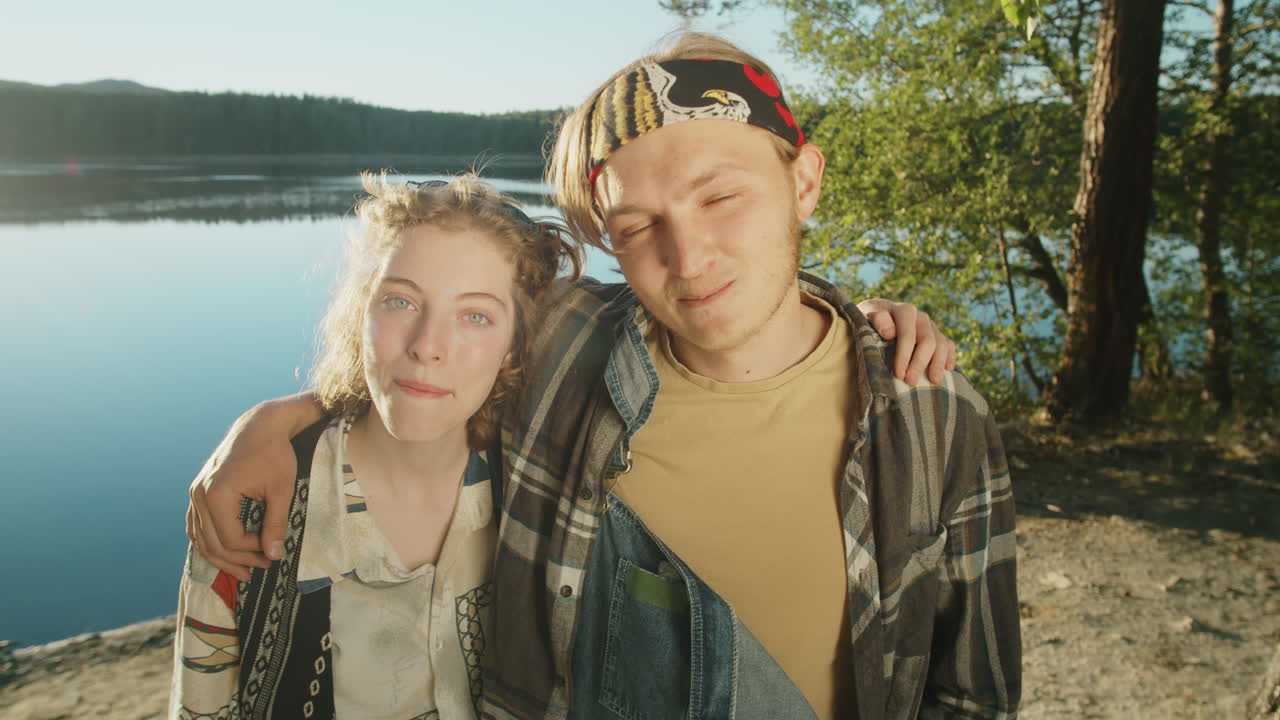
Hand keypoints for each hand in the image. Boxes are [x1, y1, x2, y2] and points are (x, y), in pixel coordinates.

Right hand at [186, 403, 300, 581]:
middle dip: (238, 560)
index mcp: (217, 494)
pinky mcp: (198, 490)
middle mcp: (199, 494)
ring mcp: (195, 492)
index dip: (251, 551)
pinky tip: (224, 552)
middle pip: (212, 543)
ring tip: (243, 570)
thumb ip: (275, 524)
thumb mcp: (281, 490)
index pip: (230, 539)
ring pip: (200, 537)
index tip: (272, 552)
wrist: (260, 426)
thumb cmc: (274, 454)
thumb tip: (274, 556)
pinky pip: (196, 525)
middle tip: (262, 567)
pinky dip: (208, 541)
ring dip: (221, 556)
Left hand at [856, 299, 956, 384]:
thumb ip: (877, 320)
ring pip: (942, 344)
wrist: (876, 316)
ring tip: (934, 381)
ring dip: (938, 363)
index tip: (898, 374)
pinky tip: (949, 369)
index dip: (904, 355)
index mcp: (904, 311)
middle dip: (919, 363)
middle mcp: (921, 317)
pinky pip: (949, 345)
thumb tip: (890, 332)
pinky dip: (950, 357)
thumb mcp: (865, 317)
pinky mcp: (937, 335)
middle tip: (911, 382)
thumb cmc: (868, 321)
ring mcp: (931, 326)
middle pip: (927, 341)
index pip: (908, 335)